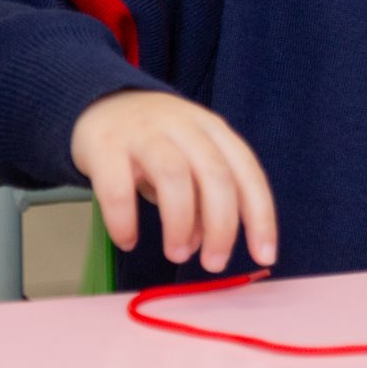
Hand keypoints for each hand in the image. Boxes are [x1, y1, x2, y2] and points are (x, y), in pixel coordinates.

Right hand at [70, 89, 276, 272]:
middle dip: (221, 226)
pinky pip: (117, 188)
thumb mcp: (188, 163)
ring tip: (177, 255)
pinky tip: (127, 241)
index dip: (260, 216)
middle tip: (214, 264)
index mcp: (214, 130)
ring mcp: (144, 133)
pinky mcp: (105, 146)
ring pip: (173, 176)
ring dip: (180, 223)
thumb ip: (201, 200)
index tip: (265, 257)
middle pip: (215, 174)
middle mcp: (185, 127)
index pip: (247, 173)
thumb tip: (202, 244)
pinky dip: (125, 221)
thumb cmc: (156, 142)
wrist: (101, 103)